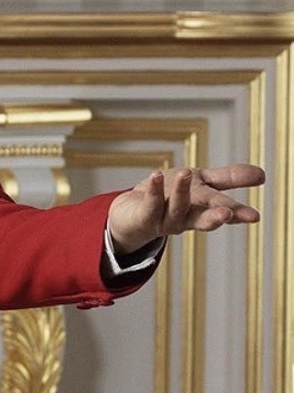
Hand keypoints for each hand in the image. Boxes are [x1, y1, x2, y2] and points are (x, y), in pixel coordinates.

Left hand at [108, 163, 264, 254]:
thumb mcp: (202, 185)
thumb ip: (229, 179)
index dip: (238, 214)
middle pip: (203, 217)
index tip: (255, 217)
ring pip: (176, 208)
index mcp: (202, 209)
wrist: (129, 216)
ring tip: (187, 172)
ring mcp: (165, 220)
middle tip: (228, 214)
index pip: (223, 211)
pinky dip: (154, 190)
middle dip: (217, 216)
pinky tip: (156, 175)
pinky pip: (150, 205)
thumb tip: (262, 174)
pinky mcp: (144, 218)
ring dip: (182, 191)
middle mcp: (186, 218)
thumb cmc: (169, 197)